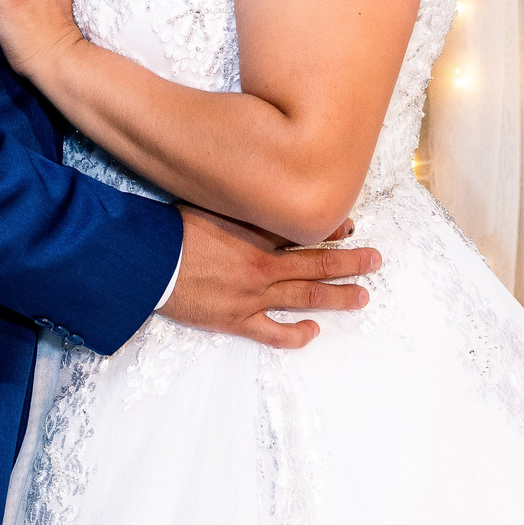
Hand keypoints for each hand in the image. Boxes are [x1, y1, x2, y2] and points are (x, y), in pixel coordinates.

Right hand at [157, 205, 378, 349]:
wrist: (149, 261)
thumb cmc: (173, 229)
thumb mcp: (210, 204)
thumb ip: (237, 202)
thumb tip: (260, 190)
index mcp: (255, 234)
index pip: (302, 231)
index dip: (330, 230)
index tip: (350, 228)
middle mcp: (262, 264)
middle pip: (315, 263)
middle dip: (349, 262)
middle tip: (374, 261)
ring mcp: (253, 295)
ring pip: (305, 297)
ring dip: (337, 297)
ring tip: (362, 297)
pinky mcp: (237, 319)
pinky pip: (273, 333)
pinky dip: (296, 335)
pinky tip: (313, 332)